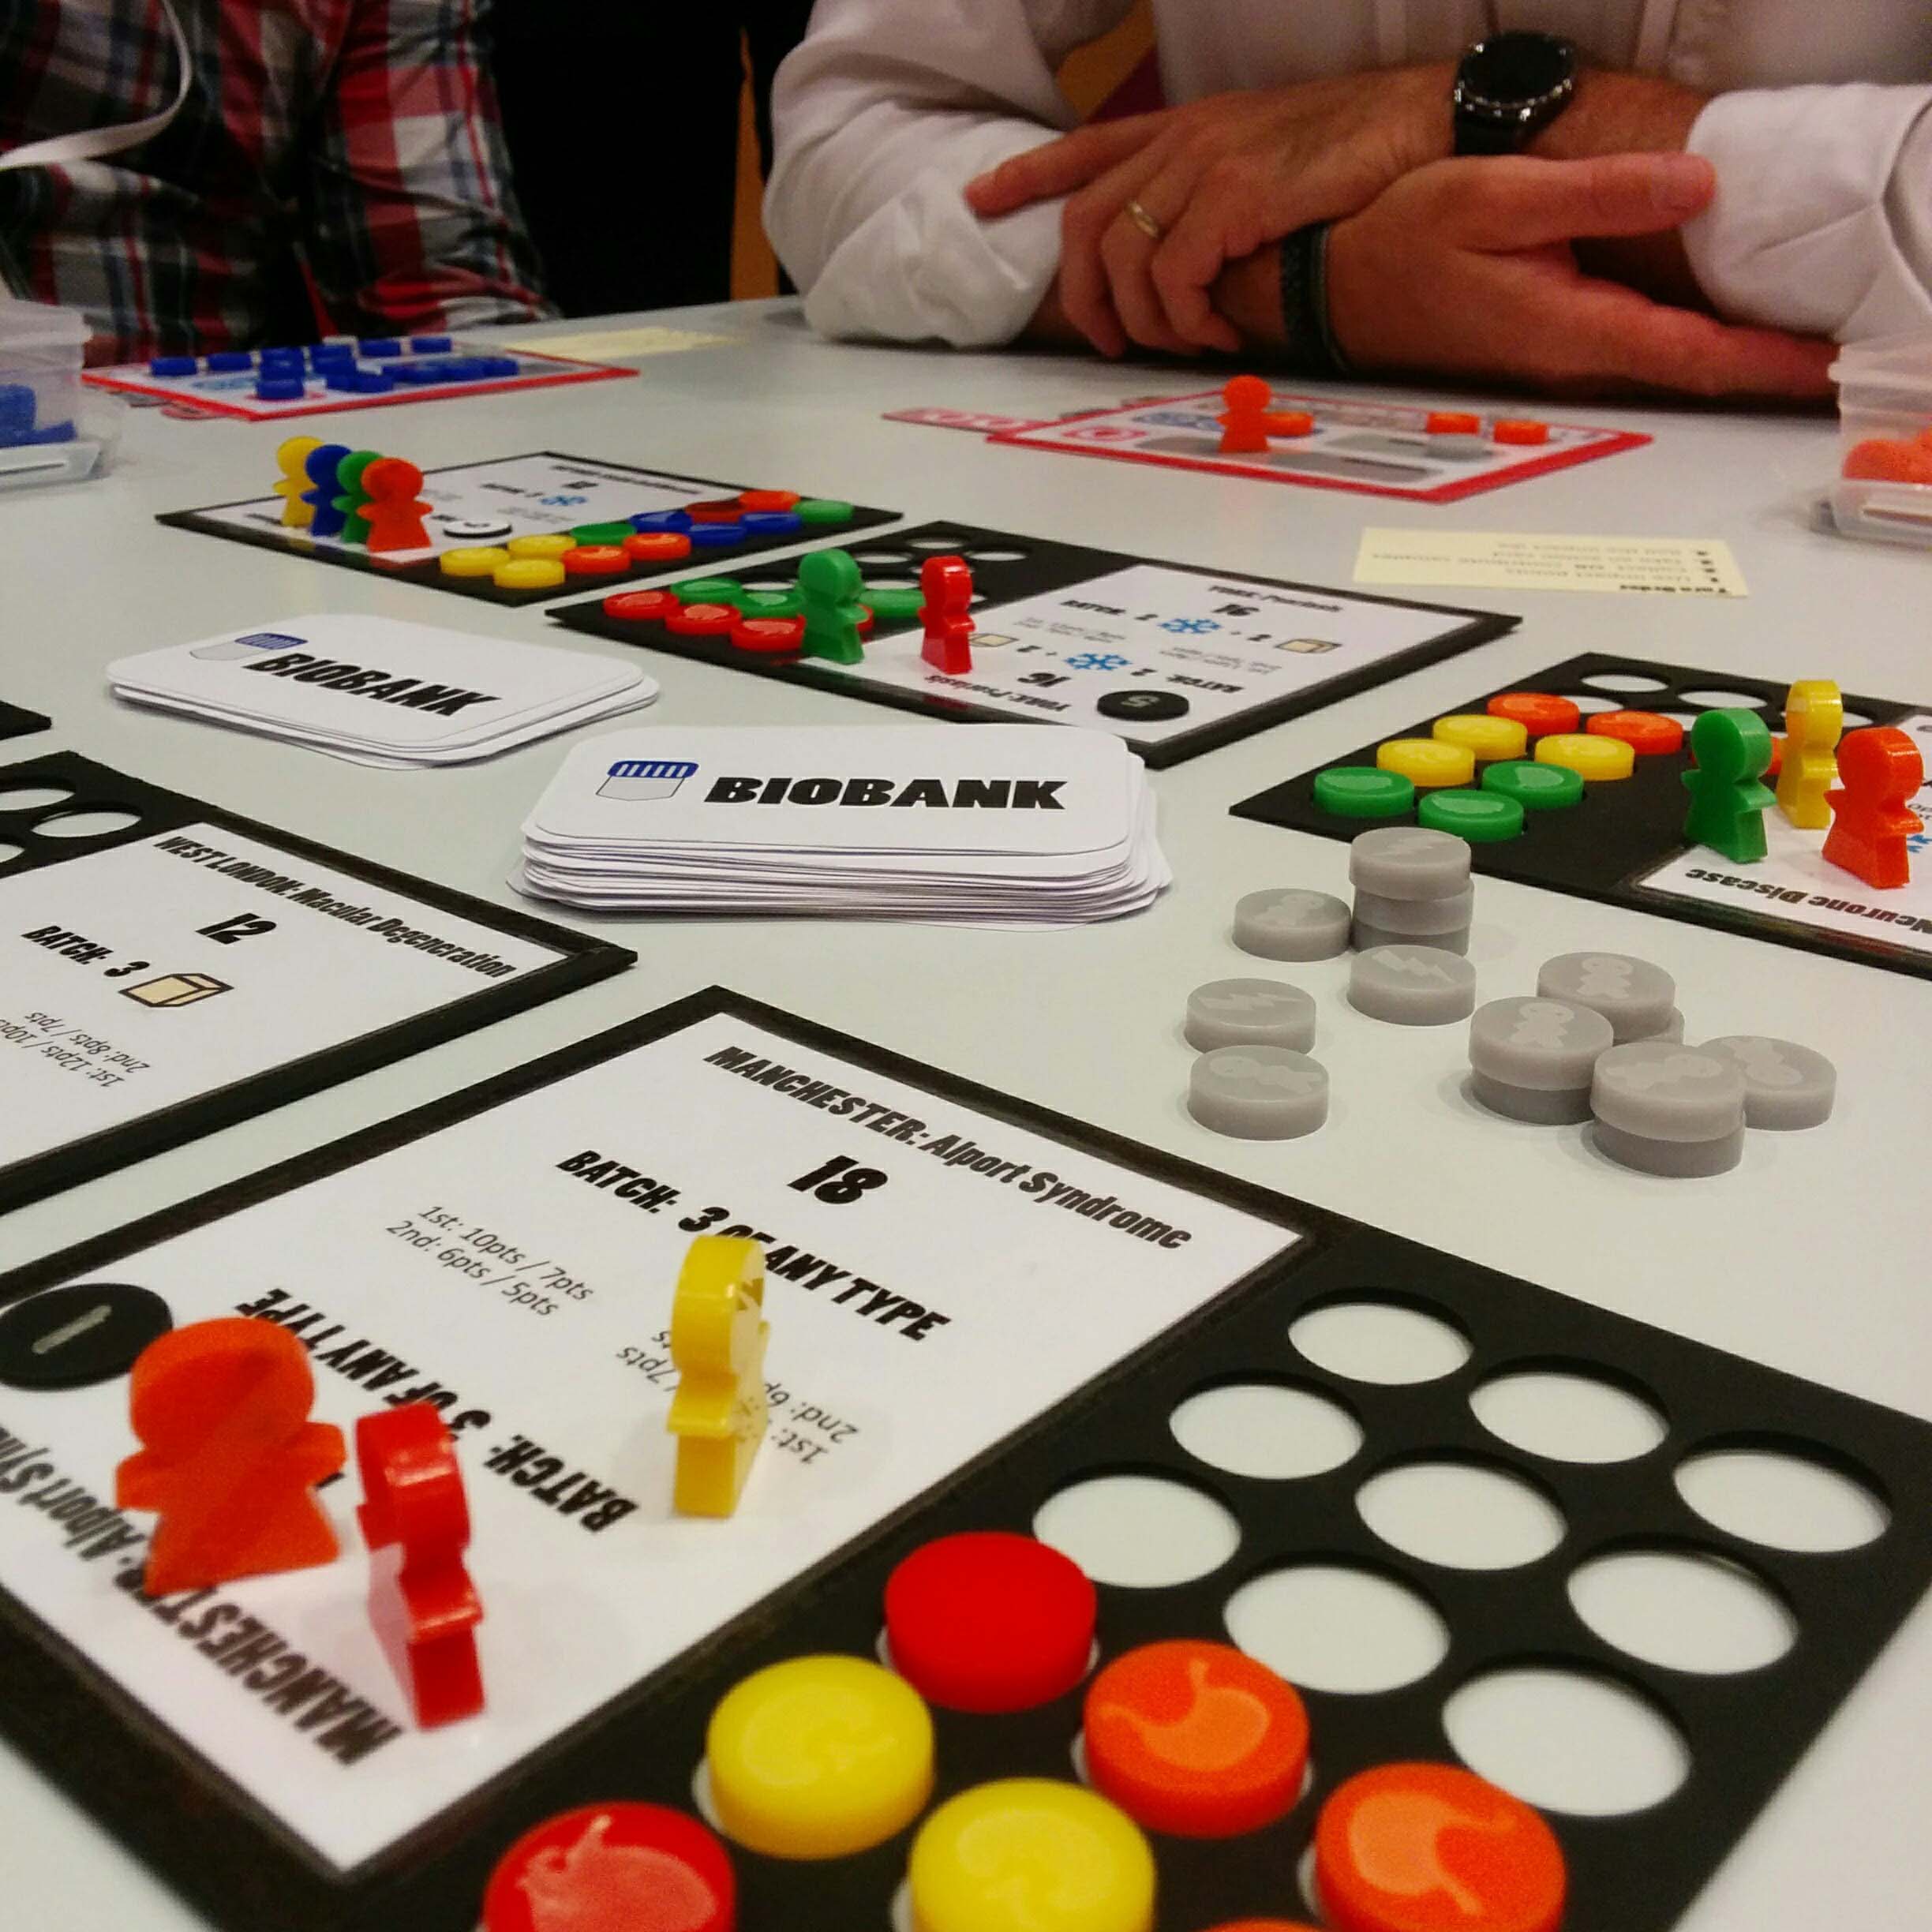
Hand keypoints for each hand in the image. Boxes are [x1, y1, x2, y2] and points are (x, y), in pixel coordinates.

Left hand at [967, 69, 1451, 357]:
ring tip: (1187, 343)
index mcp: (1185, 125)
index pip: (1085, 147)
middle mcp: (1184, 140)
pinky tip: (1221, 335)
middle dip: (1084, 295)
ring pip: (1124, 259)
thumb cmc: (1354, 149)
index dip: (1026, 175)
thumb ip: (1212, 190)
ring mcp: (1207, 166)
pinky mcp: (1236, 198)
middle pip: (1086, 222)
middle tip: (1111, 342)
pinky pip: (1176, 276)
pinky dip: (1188, 319)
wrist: (1420, 121)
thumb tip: (1186, 259)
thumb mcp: (1264, 153)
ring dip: (1146, 321)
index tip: (981, 199)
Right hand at [1325, 153, 1835, 398]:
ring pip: (1665, 367)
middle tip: (1834, 360)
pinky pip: (1635, 356)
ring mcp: (1558, 365)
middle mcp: (1570, 359)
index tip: (1823, 367)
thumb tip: (1692, 188)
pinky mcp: (1547, 353)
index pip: (1691, 353)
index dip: (1765, 361)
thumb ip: (1599, 196)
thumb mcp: (1498, 197)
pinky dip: (1688, 348)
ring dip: (1731, 360)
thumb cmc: (1401, 244)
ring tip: (1794, 348)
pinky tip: (1716, 333)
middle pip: (1689, 372)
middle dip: (1765, 368)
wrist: (1335, 291)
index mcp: (1568, 325)